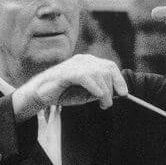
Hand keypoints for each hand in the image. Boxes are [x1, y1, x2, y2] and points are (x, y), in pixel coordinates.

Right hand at [13, 54, 127, 115]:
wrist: (41, 94)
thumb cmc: (63, 93)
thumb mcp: (86, 94)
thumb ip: (100, 91)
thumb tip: (116, 94)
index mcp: (89, 63)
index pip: (109, 66)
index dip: (119, 79)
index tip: (124, 93)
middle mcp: (83, 60)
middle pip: (106, 70)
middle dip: (111, 89)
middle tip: (106, 104)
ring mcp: (75, 64)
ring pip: (99, 74)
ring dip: (104, 92)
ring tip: (102, 104)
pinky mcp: (67, 72)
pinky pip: (86, 77)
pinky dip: (95, 88)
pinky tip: (97, 97)